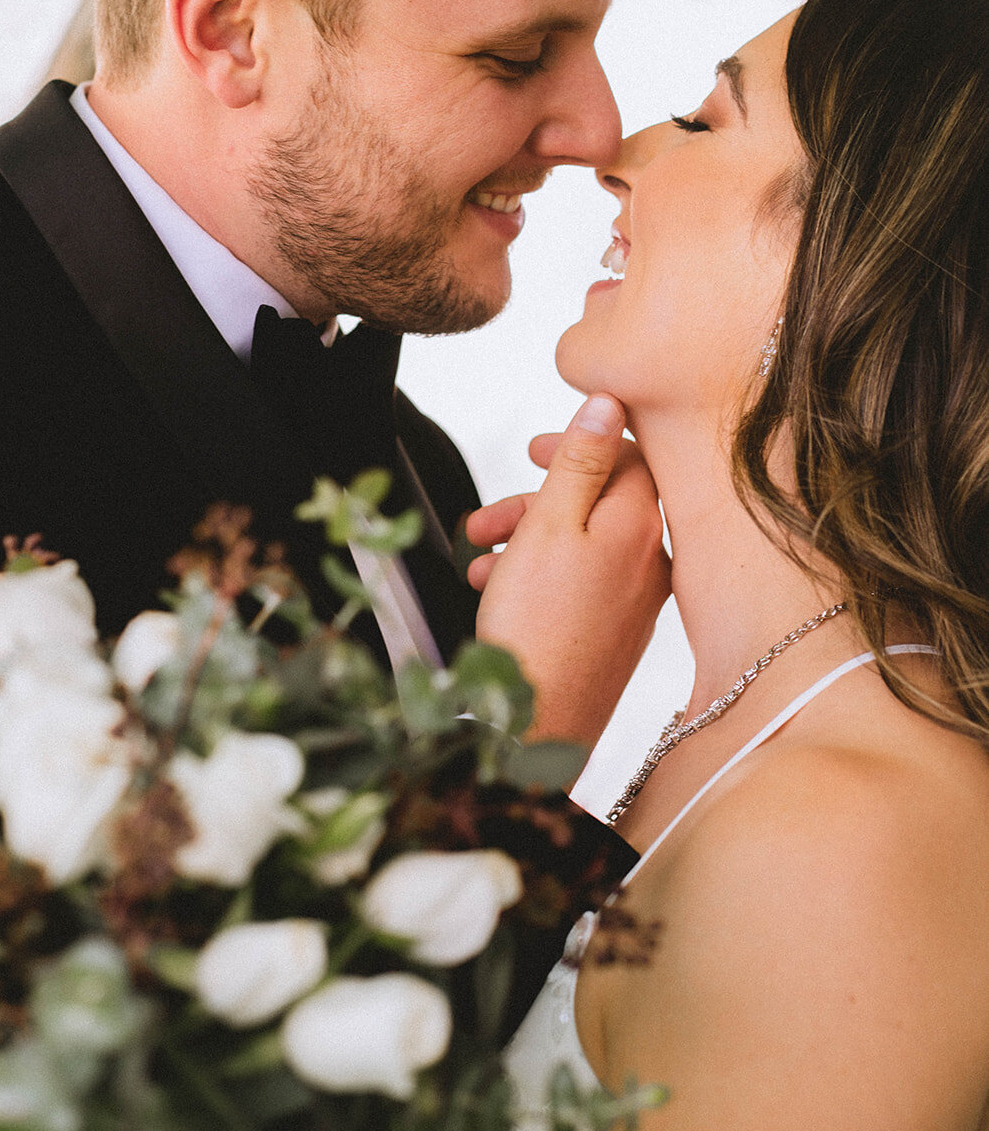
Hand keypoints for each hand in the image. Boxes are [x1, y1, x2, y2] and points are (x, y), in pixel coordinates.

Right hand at [466, 395, 670, 745]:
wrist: (536, 727)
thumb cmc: (537, 629)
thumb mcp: (549, 524)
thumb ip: (580, 460)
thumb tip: (610, 403)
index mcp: (639, 526)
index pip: (629, 456)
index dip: (579, 443)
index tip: (536, 449)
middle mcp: (651, 562)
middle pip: (599, 500)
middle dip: (537, 498)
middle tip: (491, 513)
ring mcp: (637, 601)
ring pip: (583, 542)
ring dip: (527, 538)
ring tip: (480, 555)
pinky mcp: (616, 633)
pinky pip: (581, 582)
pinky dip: (538, 574)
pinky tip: (497, 589)